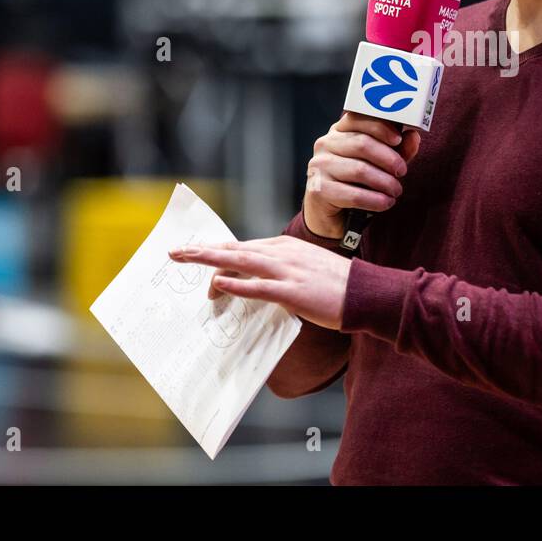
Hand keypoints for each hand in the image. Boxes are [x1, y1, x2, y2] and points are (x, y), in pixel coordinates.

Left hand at [169, 236, 352, 329]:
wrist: (366, 293)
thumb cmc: (338, 285)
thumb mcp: (307, 269)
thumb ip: (283, 271)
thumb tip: (259, 283)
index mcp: (286, 248)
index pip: (244, 247)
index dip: (217, 250)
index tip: (197, 252)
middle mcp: (283, 254)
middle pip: (235, 249)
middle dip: (203, 251)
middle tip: (176, 252)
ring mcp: (288, 271)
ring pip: (240, 262)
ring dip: (210, 260)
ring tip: (185, 259)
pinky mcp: (293, 291)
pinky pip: (259, 286)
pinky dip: (237, 284)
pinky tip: (219, 283)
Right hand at [302, 111, 421, 238]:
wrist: (330, 213)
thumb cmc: (355, 182)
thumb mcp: (378, 163)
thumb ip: (396, 150)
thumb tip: (413, 137)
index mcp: (339, 131)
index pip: (358, 119)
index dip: (381, 127)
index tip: (398, 139)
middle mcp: (325, 144)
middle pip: (362, 144)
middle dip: (388, 158)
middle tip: (402, 171)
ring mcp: (319, 166)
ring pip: (359, 170)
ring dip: (384, 182)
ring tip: (396, 190)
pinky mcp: (319, 190)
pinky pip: (353, 195)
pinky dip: (374, 200)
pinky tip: (385, 203)